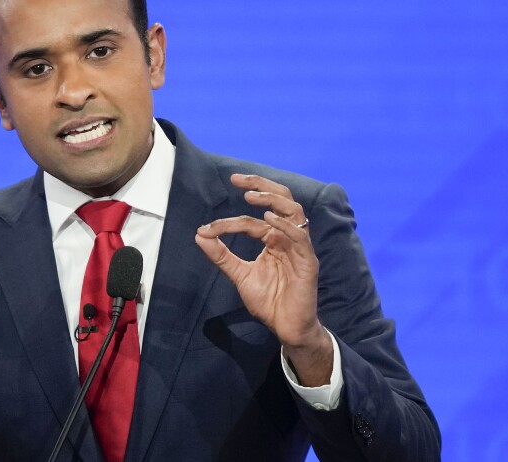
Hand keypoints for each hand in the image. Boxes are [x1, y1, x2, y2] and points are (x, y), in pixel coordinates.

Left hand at [195, 174, 331, 384]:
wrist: (287, 328)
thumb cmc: (269, 301)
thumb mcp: (239, 275)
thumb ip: (221, 255)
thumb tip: (199, 234)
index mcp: (273, 239)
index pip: (252, 220)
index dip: (229, 221)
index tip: (207, 228)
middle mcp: (288, 238)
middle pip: (281, 200)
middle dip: (260, 184)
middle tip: (236, 179)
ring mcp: (300, 248)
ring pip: (293, 212)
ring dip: (272, 199)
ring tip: (250, 196)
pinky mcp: (308, 262)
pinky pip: (300, 237)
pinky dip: (285, 226)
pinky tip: (267, 220)